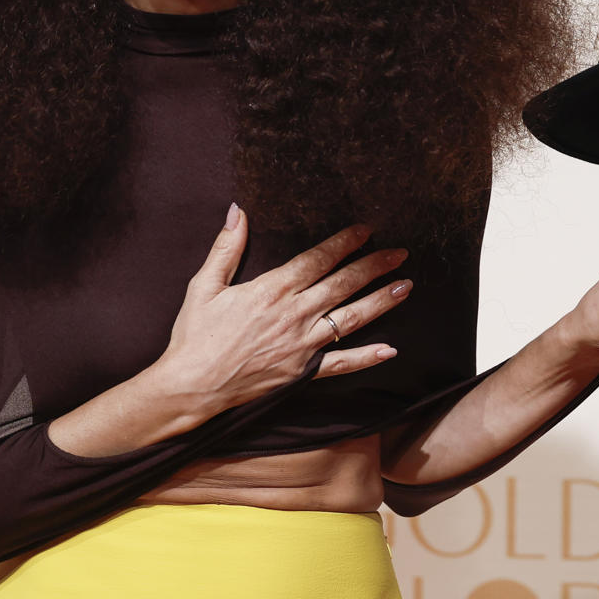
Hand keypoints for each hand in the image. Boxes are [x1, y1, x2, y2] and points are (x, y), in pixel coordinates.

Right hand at [154, 205, 410, 421]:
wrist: (192, 387)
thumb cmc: (194, 336)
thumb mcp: (204, 285)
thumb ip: (226, 247)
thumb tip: (237, 211)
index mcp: (272, 290)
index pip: (317, 260)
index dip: (344, 243)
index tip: (366, 229)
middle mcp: (293, 314)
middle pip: (342, 284)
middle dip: (373, 266)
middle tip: (400, 252)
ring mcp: (302, 345)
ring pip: (350, 319)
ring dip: (380, 302)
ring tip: (406, 286)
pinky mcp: (302, 372)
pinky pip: (341, 364)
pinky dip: (367, 357)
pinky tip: (391, 350)